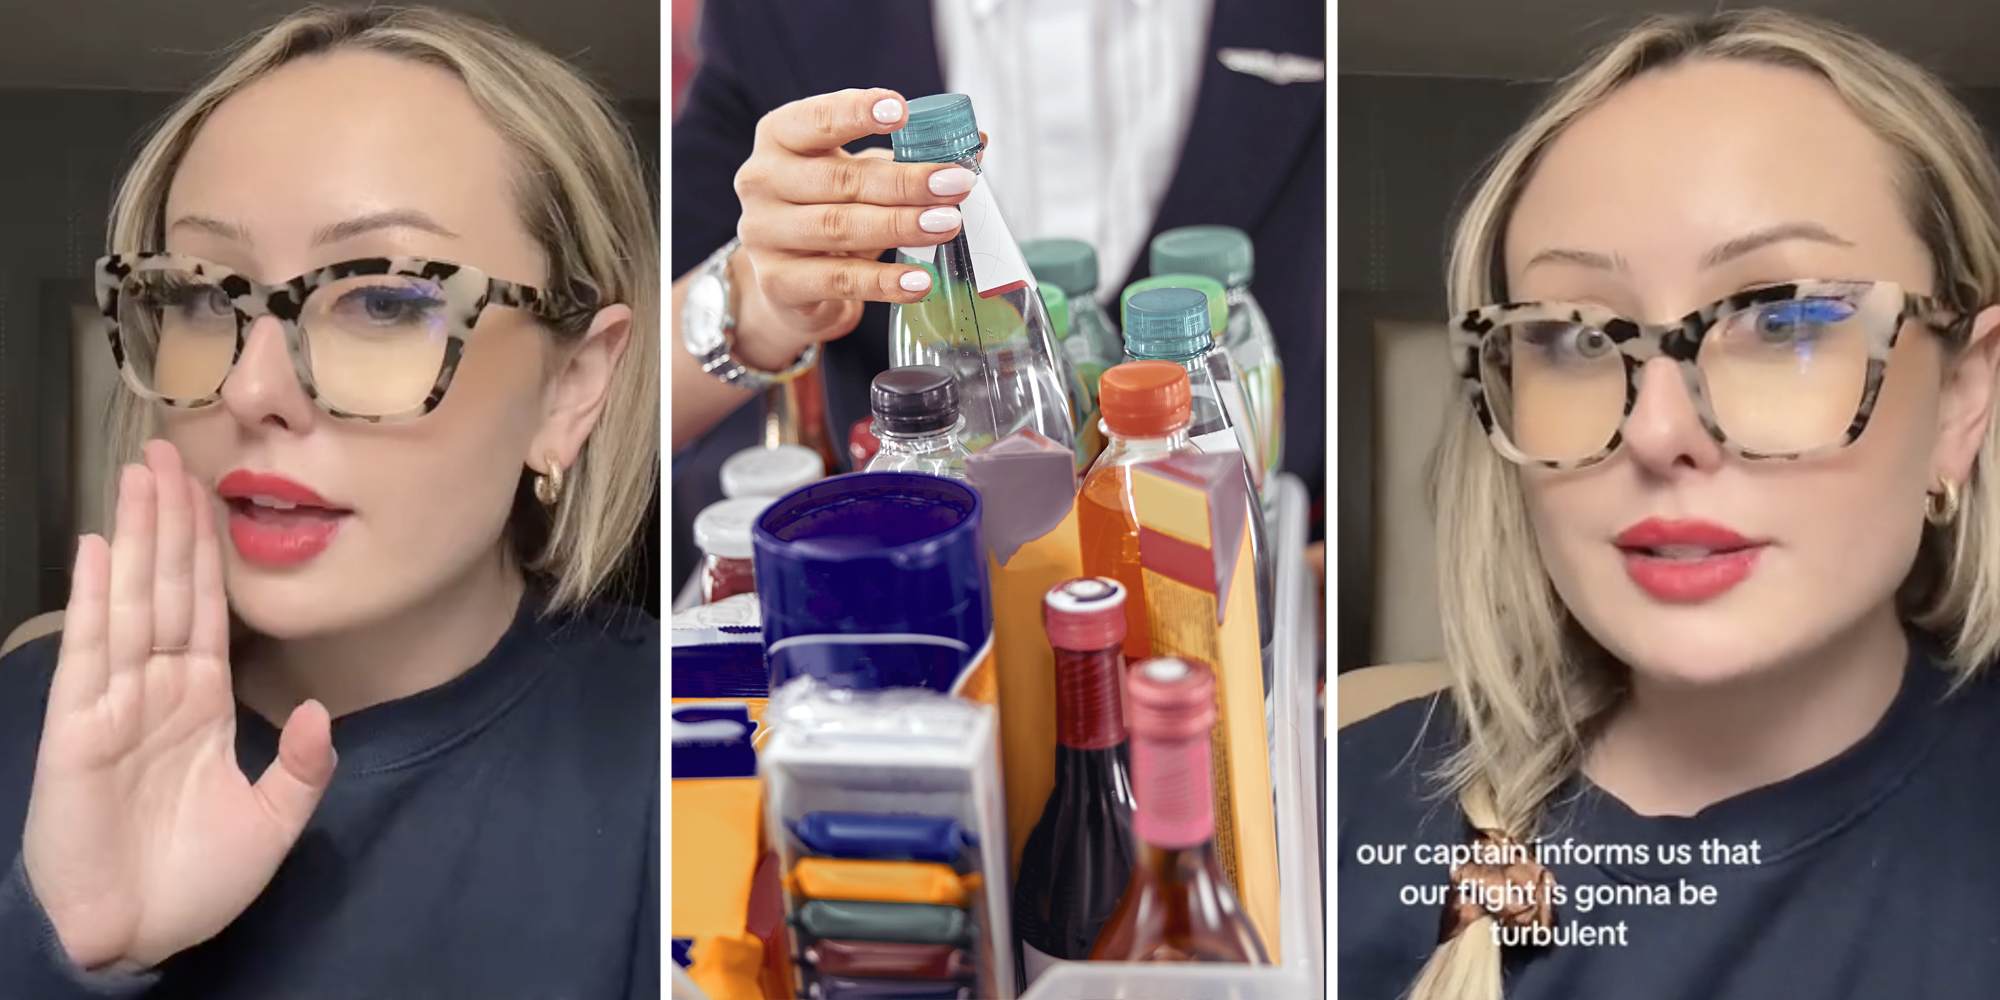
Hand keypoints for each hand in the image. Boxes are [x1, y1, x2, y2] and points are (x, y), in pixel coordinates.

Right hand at [20, 440, 335, 971]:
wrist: (136, 937)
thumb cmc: (194, 884)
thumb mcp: (273, 822)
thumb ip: (304, 767)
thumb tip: (320, 711)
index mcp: (201, 702)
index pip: (207, 608)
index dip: (207, 551)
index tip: (210, 492)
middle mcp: (156, 691)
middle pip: (166, 589)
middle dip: (168, 521)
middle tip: (167, 451)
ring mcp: (115, 705)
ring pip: (129, 604)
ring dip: (132, 539)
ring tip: (135, 476)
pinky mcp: (78, 730)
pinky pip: (92, 654)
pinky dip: (93, 600)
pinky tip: (94, 550)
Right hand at [730, 87, 984, 370]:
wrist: (790, 282)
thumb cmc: (830, 210)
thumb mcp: (862, 175)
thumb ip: (908, 156)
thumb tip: (977, 142)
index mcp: (780, 138)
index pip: (815, 118)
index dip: (856, 112)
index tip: (902, 110)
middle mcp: (762, 181)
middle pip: (838, 178)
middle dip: (905, 181)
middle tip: (956, 183)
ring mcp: (763, 233)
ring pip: (838, 227)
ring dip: (900, 226)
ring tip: (948, 225)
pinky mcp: (777, 282)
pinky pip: (838, 280)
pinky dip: (883, 281)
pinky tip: (920, 280)